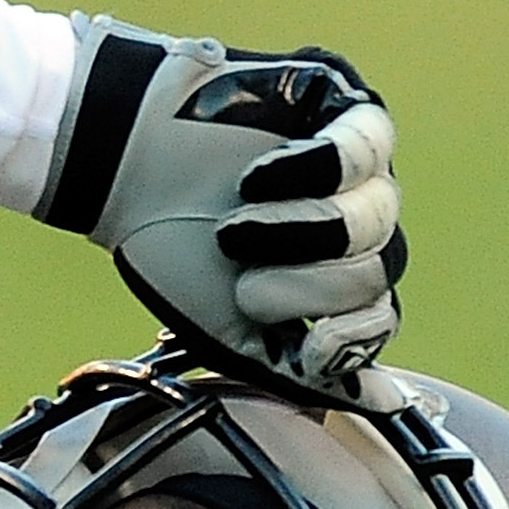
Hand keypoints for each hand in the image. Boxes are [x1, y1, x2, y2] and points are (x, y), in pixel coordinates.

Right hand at [37, 15, 406, 405]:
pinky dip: (310, 170)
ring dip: (299, 228)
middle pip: (376, 271)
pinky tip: (257, 174)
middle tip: (236, 267)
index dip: (344, 336)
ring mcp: (358, 166)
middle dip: (301, 284)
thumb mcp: (226, 326)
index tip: (295, 338)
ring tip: (235, 220)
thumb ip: (298, 368)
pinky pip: (366, 147)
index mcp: (329, 279)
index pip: (377, 318)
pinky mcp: (346, 105)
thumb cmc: (168, 246)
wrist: (123, 161)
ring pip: (376, 215)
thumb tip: (386, 403)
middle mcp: (355, 224)